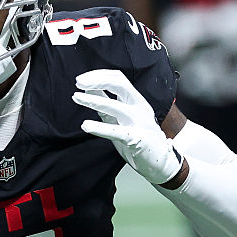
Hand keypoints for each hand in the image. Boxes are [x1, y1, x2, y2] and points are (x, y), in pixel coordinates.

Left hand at [73, 69, 181, 184]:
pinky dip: (99, 127)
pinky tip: (86, 125)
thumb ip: (106, 103)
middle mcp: (139, 107)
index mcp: (136, 100)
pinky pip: (116, 131)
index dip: (98, 75)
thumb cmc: (139, 138)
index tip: (81, 79)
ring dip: (93, 100)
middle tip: (78, 82)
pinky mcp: (137, 138)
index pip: (118, 79)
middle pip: (119, 84)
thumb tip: (89, 89)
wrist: (160, 161)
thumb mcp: (121, 117)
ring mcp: (140, 122)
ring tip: (76, 97)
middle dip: (97, 80)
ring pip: (115, 106)